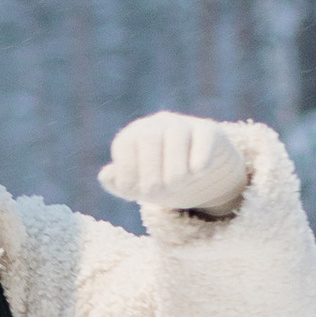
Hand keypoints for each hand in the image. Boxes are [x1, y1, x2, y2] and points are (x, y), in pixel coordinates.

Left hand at [98, 111, 247, 218]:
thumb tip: (106, 174)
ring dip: (175, 167)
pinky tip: (198, 172)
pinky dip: (199, 158)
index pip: (125, 144)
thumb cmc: (164, 179)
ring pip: (178, 135)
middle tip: (157, 192)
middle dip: (151, 171)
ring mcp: (185, 124)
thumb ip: (119, 184)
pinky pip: (204, 137)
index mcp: (136, 134)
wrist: (203, 177)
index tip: (134, 193)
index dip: (126, 171)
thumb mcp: (140, 187)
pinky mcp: (209, 130)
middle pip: (150, 138)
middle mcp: (158, 123)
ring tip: (177, 184)